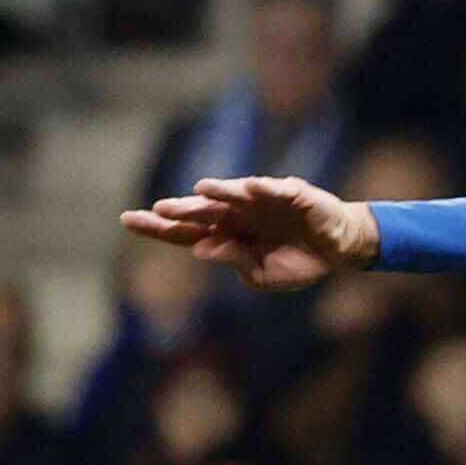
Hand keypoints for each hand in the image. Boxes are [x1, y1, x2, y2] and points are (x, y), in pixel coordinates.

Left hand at [118, 175, 381, 291]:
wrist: (339, 250)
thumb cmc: (298, 262)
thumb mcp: (264, 276)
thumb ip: (234, 262)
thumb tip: (202, 250)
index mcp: (226, 235)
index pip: (185, 231)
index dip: (157, 226)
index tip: (127, 219)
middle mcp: (237, 214)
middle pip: (203, 210)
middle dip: (183, 210)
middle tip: (161, 210)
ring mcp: (261, 201)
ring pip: (234, 195)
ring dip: (219, 192)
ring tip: (202, 191)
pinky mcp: (290, 193)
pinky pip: (276, 189)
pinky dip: (265, 189)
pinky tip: (252, 188)